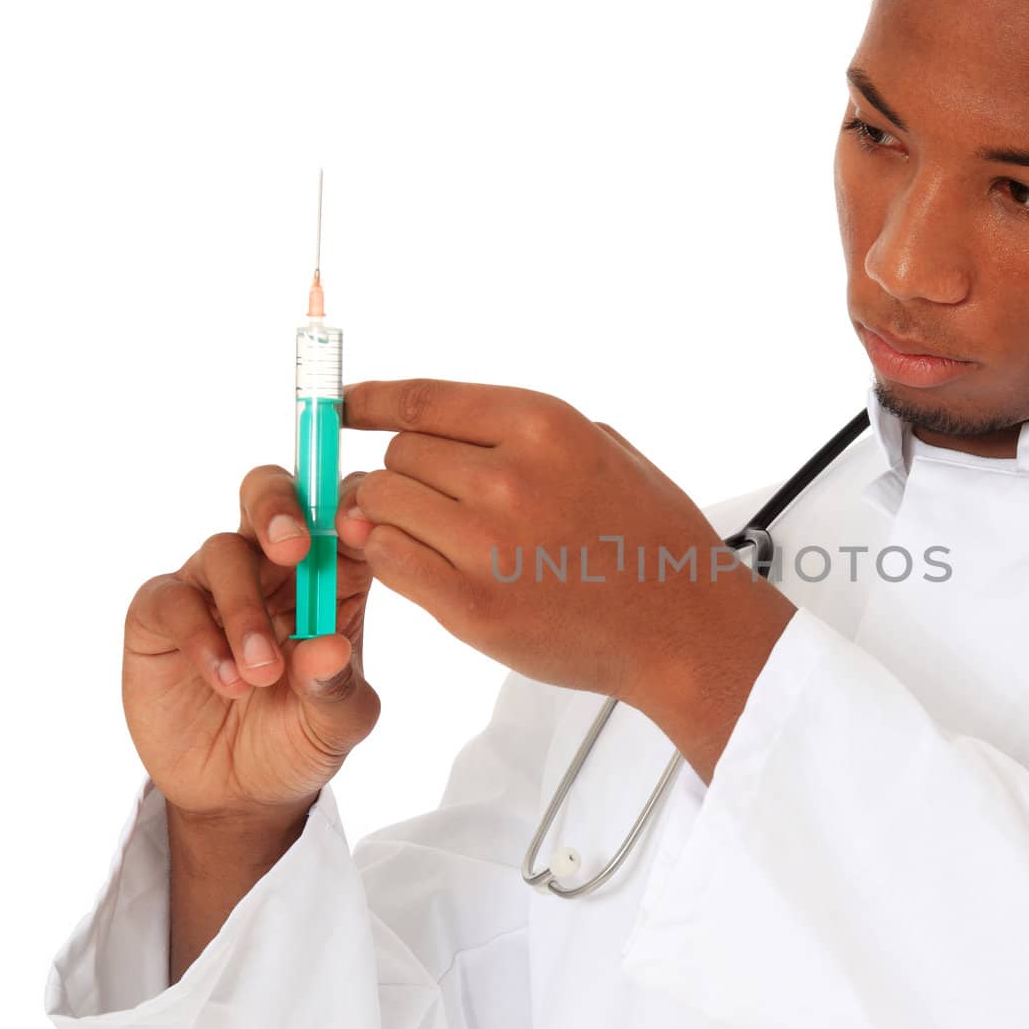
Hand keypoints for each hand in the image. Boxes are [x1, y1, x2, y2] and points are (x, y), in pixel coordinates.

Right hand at [122, 465, 382, 823]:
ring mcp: (216, 584)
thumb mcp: (338, 723)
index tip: (360, 530)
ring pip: (224, 550)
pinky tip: (227, 681)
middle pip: (272, 494)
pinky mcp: (162, 613)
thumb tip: (328, 647)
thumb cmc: (302, 740)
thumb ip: (338, 686)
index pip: (344, 514)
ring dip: (245, 611)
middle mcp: (274, 567)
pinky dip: (202, 638)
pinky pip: (175, 598)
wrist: (240, 794)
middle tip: (293, 549)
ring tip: (262, 676)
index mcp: (333, 575)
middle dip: (280, 507)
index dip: (353, 507)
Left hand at [339, 379, 795, 728]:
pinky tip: (421, 564)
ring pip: (384, 503)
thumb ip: (521, 435)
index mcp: (544, 427)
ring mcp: (486, 542)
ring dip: (392, 516)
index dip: (372, 402)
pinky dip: (391, 558)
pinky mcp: (471, 604)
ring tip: (425, 535)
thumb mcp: (605, 450)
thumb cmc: (651, 541)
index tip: (345, 406)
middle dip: (404, 474)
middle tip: (423, 500)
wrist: (683, 628)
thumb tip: (436, 431)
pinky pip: (389, 560)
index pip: (423, 401)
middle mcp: (510, 475)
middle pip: (399, 454)